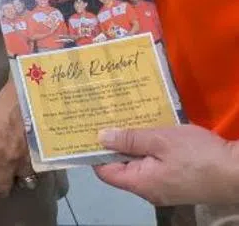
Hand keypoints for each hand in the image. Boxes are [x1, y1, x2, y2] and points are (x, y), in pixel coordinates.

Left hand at [0, 80, 33, 206]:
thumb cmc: (4, 104)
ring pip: (21, 182)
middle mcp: (7, 162)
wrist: (29, 95)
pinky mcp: (41, 159)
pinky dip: (31, 168)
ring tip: (14, 170)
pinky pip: (35, 171)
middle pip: (1, 190)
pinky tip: (29, 160)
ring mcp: (26, 162)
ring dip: (16, 178)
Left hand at [96, 124, 238, 207]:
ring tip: (121, 117)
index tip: (84, 129)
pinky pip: (155, 164)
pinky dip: (147, 147)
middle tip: (101, 117)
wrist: (238, 172)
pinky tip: (146, 128)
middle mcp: (150, 190)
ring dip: (131, 142)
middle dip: (111, 143)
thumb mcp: (160, 140)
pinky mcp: (178, 181)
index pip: (105, 172)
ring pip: (139, 164)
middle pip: (121, 167)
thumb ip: (129, 139)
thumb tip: (100, 138)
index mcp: (142, 183)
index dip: (93, 151)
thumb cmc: (197, 156)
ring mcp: (165, 187)